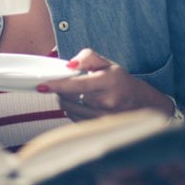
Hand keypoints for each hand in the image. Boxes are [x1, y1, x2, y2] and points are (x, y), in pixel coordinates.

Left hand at [38, 48, 176, 121]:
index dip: (57, 85)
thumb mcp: (107, 63)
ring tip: (71, 93)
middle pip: (69, 98)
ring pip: (70, 110)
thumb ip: (87, 57)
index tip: (42, 85)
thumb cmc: (121, 81)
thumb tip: (69, 65)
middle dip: (59, 91)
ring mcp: (103, 117)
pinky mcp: (99, 128)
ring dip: (64, 101)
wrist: (142, 104)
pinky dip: (71, 111)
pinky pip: (75, 119)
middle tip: (60, 84)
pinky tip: (78, 104)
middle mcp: (106, 102)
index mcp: (108, 82)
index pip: (76, 85)